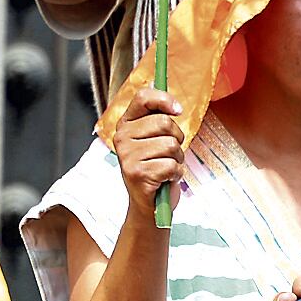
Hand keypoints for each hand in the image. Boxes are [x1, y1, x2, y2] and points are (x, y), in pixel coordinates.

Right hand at [114, 86, 184, 221]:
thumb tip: (174, 105)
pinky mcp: (137, 173)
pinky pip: (171, 165)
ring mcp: (127, 155)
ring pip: (171, 145)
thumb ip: (160, 120)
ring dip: (177, 159)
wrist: (150, 202)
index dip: (164, 100)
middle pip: (165, 123)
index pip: (143, 98)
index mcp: (126, 124)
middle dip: (177, 139)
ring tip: (166, 167)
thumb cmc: (156, 167)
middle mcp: (122, 137)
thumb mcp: (156, 139)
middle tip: (169, 153)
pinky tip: (165, 178)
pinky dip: (176, 173)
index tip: (178, 110)